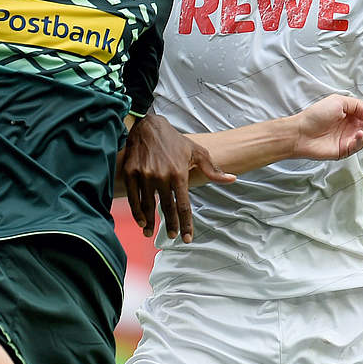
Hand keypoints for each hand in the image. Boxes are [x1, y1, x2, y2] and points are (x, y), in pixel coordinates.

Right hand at [121, 114, 234, 242]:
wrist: (147, 125)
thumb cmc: (174, 141)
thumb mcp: (197, 152)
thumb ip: (213, 169)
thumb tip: (232, 179)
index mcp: (179, 173)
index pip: (183, 205)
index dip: (186, 224)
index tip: (187, 238)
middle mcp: (161, 176)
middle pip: (167, 208)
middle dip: (171, 225)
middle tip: (172, 236)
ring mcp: (144, 175)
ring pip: (148, 205)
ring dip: (150, 222)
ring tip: (150, 233)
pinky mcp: (130, 173)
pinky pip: (133, 198)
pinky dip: (137, 212)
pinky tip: (141, 221)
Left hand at [289, 95, 362, 159]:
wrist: (300, 132)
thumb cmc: (316, 115)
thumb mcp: (339, 101)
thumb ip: (358, 106)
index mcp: (352, 111)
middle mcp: (353, 124)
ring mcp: (350, 138)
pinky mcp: (345, 150)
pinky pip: (358, 145)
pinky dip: (361, 140)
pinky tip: (360, 135)